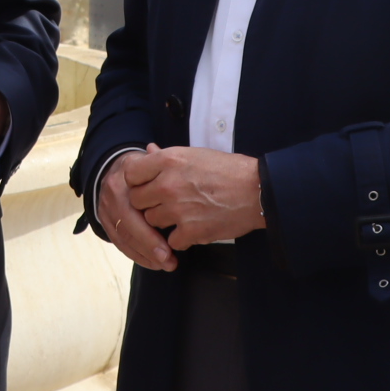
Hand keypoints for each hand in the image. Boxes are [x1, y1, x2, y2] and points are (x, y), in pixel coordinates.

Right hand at [98, 149, 175, 271]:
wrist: (114, 168)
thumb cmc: (143, 167)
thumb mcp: (152, 160)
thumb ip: (161, 165)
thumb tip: (169, 162)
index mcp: (126, 175)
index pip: (136, 203)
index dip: (152, 225)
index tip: (173, 239)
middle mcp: (112, 193)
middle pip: (128, 224)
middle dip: (149, 245)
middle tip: (169, 260)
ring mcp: (106, 209)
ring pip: (123, 237)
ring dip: (145, 255)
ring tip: (167, 264)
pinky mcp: (105, 223)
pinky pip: (120, 243)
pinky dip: (137, 256)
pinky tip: (154, 263)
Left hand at [125, 144, 264, 249]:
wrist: (258, 191)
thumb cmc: (228, 170)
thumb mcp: (195, 154)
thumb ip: (166, 156)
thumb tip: (149, 150)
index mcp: (169, 161)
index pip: (131, 174)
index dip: (138, 181)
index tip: (148, 185)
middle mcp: (168, 184)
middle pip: (137, 200)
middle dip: (148, 203)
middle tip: (165, 202)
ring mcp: (178, 209)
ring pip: (152, 221)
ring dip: (164, 221)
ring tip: (182, 214)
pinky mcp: (190, 231)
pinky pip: (171, 240)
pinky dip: (181, 238)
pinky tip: (193, 228)